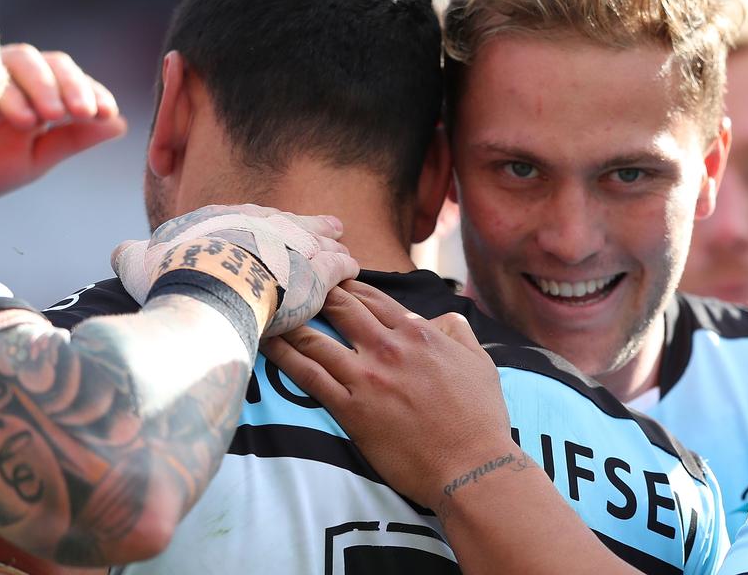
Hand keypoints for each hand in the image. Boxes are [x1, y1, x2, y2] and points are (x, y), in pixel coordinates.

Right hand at [0, 44, 127, 199]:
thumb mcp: (39, 156)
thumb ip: (76, 138)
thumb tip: (121, 125)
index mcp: (41, 89)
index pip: (73, 79)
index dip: (93, 92)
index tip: (107, 113)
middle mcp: (17, 74)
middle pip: (52, 62)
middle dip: (72, 86)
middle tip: (84, 113)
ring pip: (23, 59)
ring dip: (43, 85)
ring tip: (53, 116)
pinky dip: (10, 94)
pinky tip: (24, 119)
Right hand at [112, 204, 359, 334]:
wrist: (206, 288)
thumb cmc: (170, 275)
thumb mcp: (139, 260)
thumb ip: (134, 253)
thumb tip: (123, 251)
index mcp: (224, 218)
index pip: (249, 218)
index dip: (262, 223)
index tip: (271, 226)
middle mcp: (264, 224)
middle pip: (290, 222)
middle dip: (307, 225)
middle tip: (327, 226)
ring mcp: (294, 244)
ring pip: (319, 240)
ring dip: (330, 245)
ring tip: (343, 248)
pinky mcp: (317, 270)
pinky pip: (339, 266)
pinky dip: (345, 268)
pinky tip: (352, 271)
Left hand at [264, 281, 512, 508]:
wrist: (471, 466)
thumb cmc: (479, 418)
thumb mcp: (479, 362)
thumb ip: (457, 332)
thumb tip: (440, 318)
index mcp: (418, 333)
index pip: (372, 297)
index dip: (347, 285)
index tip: (329, 280)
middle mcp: (388, 347)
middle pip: (339, 307)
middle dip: (314, 292)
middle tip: (293, 287)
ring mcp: (367, 377)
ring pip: (315, 338)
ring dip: (291, 321)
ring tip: (271, 311)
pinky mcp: (351, 409)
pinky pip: (307, 376)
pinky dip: (284, 357)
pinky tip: (267, 345)